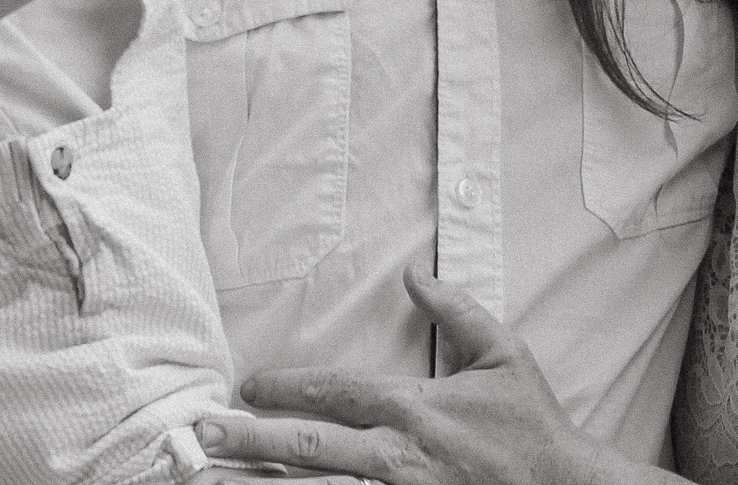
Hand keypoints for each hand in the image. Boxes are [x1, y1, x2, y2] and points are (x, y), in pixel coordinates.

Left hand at [197, 267, 642, 484]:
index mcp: (414, 407)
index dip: (286, 385)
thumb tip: (415, 273)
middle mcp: (396, 455)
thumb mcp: (503, 355)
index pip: (334, 390)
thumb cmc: (532, 427)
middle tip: (205, 435)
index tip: (249, 385)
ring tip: (222, 478)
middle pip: (308, 447)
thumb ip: (456, 310)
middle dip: (251, 439)